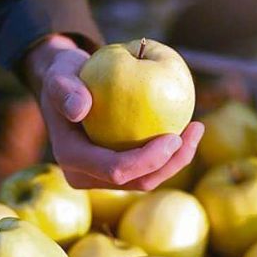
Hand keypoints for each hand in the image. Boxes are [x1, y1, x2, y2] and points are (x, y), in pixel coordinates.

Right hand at [24, 35, 203, 189]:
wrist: (66, 87)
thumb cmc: (65, 76)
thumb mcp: (59, 74)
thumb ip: (63, 88)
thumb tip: (80, 109)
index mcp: (71, 158)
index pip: (115, 169)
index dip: (147, 160)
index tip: (174, 136)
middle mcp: (86, 176)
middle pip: (137, 182)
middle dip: (171, 163)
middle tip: (195, 130)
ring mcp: (102, 177)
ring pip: (148, 180)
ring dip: (177, 160)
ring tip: (197, 128)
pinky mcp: (119, 171)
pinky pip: (149, 168)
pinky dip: (171, 153)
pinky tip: (189, 129)